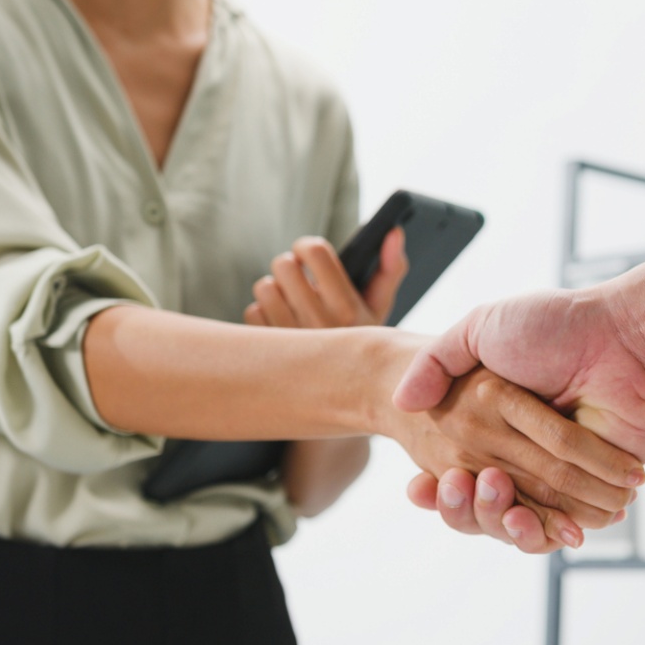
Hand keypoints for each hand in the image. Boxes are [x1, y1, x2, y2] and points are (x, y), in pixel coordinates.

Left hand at [245, 230, 406, 514]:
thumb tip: (393, 230)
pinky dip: (263, 314)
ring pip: (264, 288)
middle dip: (289, 268)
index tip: (309, 254)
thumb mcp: (382, 313)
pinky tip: (281, 326)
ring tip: (292, 305)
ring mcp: (290, 342)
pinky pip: (252, 313)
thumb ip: (391, 268)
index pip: (313, 252)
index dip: (307, 246)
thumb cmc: (365, 352)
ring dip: (274, 291)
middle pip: (282, 266)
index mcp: (350, 311)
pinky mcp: (267, 355)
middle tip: (299, 279)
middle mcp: (319, 326)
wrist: (343, 414)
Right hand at [392, 288, 644, 548]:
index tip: (418, 484)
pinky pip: (562, 524)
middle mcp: (528, 449)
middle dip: (463, 504)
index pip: (458, 467)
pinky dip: (539, 531)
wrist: (628, 335)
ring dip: (495, 520)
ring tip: (488, 494)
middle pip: (484, 500)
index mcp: (500, 420)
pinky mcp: (598, 488)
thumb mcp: (481, 329)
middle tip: (455, 484)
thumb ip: (438, 360)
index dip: (437, 486)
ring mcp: (563, 471)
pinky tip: (518, 519)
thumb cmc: (557, 324)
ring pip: (518, 518)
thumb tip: (402, 400)